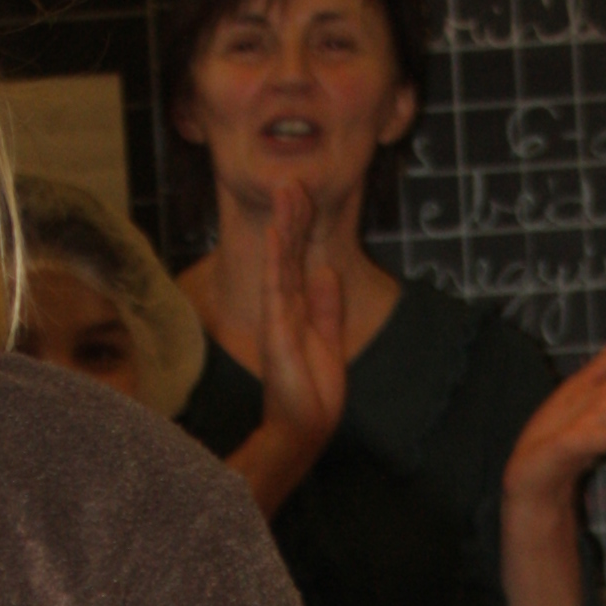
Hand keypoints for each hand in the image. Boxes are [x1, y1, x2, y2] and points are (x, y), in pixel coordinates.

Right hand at [227, 187, 347, 519]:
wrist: (305, 427)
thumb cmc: (314, 392)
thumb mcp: (329, 340)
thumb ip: (327, 306)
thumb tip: (326, 271)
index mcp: (298, 307)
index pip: (298, 258)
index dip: (302, 227)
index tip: (304, 194)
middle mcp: (284, 306)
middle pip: (288, 251)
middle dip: (292, 215)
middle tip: (293, 178)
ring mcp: (278, 315)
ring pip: (282, 260)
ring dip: (284, 225)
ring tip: (286, 189)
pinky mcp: (277, 328)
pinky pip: (275, 286)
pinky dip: (276, 258)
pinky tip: (276, 232)